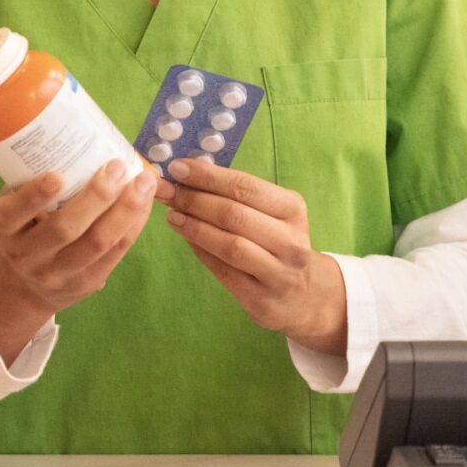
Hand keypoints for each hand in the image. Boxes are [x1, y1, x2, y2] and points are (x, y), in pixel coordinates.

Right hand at [0, 159, 156, 363]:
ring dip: (126, 210)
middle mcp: (27, 255)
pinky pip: (116, 252)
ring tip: (144, 182)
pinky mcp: (86, 283)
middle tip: (118, 167)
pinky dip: (134, 224)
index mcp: (4, 229)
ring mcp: (57, 273)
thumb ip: (36, 179)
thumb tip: (81, 133)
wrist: (28, 282)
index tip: (57, 175)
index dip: (34, 196)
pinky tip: (145, 202)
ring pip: (97, 243)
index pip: (13, 214)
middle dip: (96, 197)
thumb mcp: (19, 206)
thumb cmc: (29, 225)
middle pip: (65, 229)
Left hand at [155, 156, 345, 354]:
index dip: (208, 176)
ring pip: (230, 244)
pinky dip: (201, 251)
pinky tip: (185, 237)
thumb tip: (188, 177)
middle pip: (235, 214)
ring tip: (171, 215)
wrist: (301, 294)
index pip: (246, 187)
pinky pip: (224, 271)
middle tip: (165, 191)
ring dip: (194, 227)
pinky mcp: (262, 298)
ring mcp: (279, 272)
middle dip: (194, 200)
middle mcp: (292, 240)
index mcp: (293, 209)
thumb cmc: (277, 243)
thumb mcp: (272, 214)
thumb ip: (237, 197)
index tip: (177, 167)